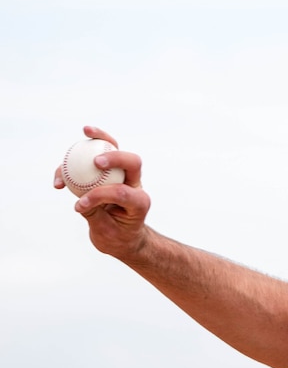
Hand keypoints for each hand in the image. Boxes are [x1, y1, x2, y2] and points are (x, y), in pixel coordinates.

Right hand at [54, 126, 150, 260]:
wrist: (122, 238)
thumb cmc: (117, 237)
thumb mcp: (106, 232)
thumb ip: (94, 214)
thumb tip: (80, 201)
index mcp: (140, 201)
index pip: (122, 191)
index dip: (100, 195)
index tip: (80, 205)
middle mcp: (135, 184)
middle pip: (132, 162)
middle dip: (116, 157)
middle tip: (95, 162)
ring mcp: (123, 176)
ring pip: (117, 150)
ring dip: (102, 138)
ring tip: (86, 130)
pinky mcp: (109, 172)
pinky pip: (96, 156)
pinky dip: (82, 155)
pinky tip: (67, 155)